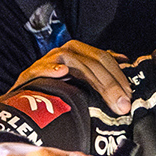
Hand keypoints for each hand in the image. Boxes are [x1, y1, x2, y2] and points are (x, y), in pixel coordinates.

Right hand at [16, 38, 133, 114]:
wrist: (26, 99)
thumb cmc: (58, 89)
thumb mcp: (82, 81)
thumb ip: (101, 73)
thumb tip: (125, 62)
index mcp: (80, 52)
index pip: (104, 58)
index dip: (119, 76)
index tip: (129, 95)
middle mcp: (65, 52)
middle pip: (92, 61)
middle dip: (110, 83)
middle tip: (121, 103)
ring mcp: (48, 61)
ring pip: (73, 62)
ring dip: (92, 79)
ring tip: (104, 92)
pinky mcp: (31, 73)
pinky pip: (41, 68)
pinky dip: (51, 68)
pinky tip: (61, 72)